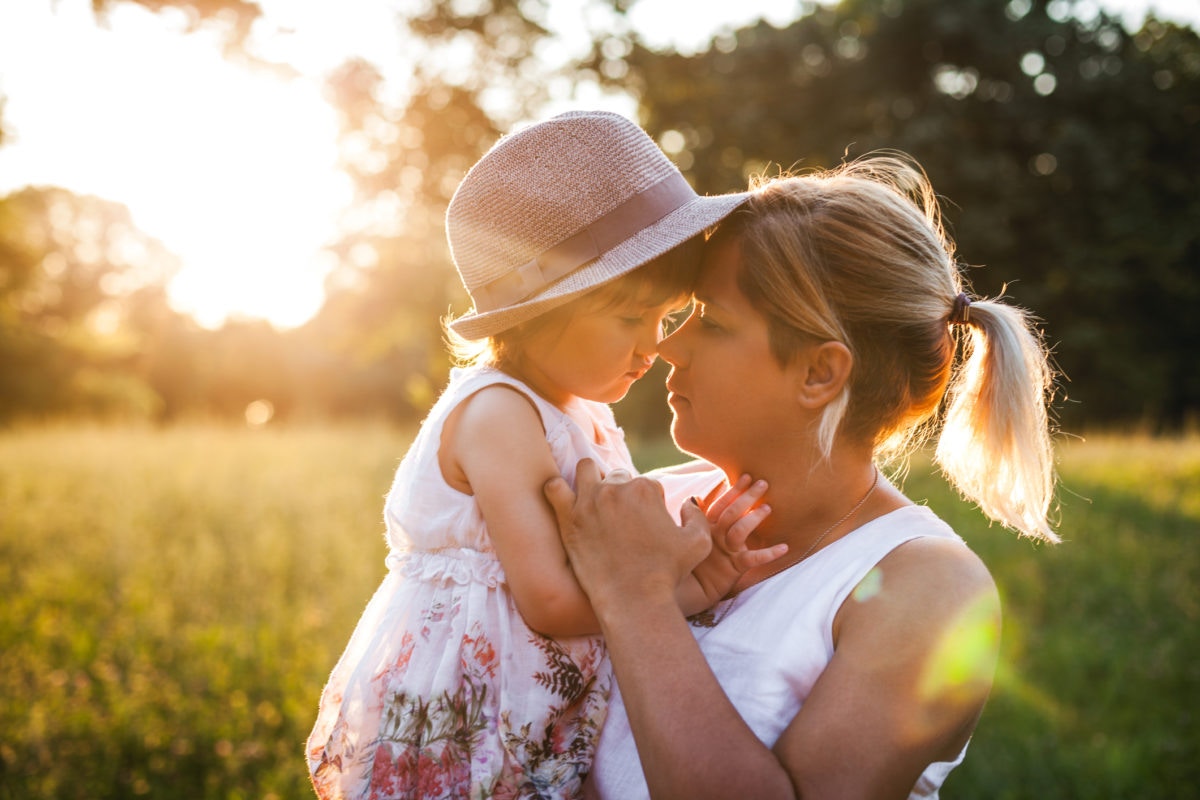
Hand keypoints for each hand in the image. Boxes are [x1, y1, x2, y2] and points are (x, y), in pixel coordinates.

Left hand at [544, 459, 711, 612]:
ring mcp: (589, 501)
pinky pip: (553, 488)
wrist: (633, 600)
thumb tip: (688, 503)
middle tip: (622, 519)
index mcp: (645, 489)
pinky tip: (566, 504)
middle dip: (622, 492)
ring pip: (586, 469)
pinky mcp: (568, 517)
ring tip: (594, 500)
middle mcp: (616, 488)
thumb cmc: (666, 574)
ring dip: (591, 479)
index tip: (647, 524)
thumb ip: (697, 516)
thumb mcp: (697, 543)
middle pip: (618, 477)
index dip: (650, 504)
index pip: (647, 484)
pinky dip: (558, 491)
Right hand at [691, 475, 786, 604]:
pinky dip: (769, 553)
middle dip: (747, 496)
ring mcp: (724, 551)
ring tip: (767, 508)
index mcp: (705, 527)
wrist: (691, 592)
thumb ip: (695, 516)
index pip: (720, 504)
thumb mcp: (693, 537)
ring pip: (739, 530)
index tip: (746, 476)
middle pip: (731, 512)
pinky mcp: (733, 568)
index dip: (733, 490)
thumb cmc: (694, 564)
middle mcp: (714, 536)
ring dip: (753, 518)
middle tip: (763, 483)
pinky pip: (752, 559)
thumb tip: (695, 497)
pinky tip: (784, 547)